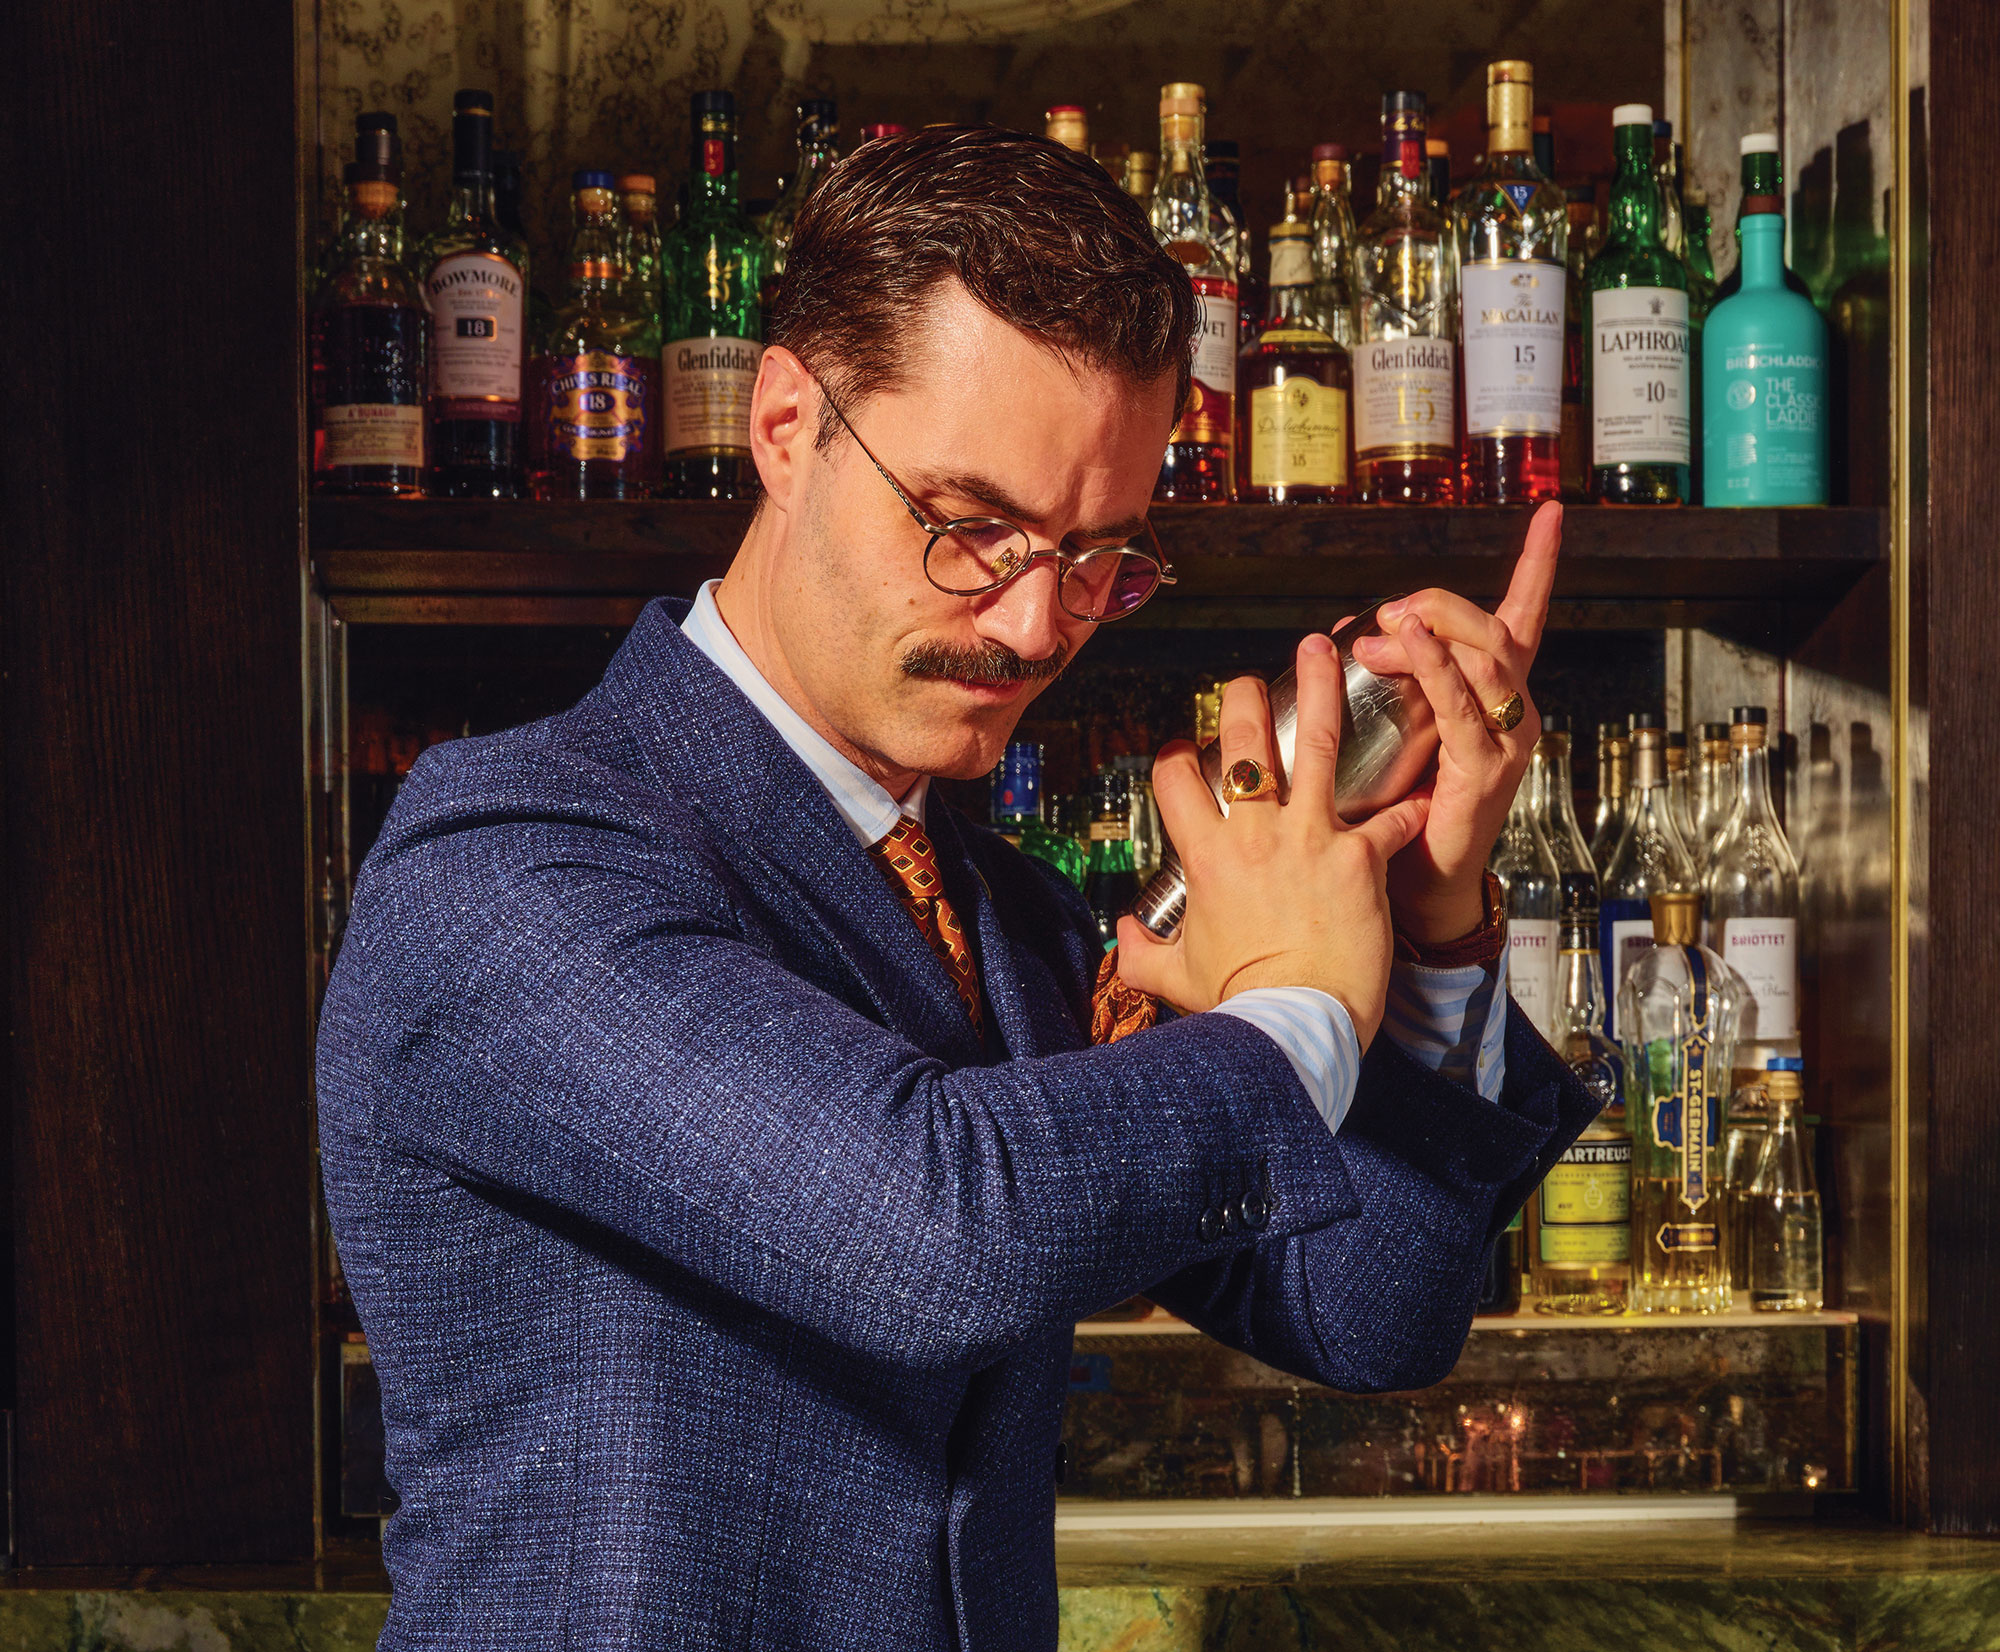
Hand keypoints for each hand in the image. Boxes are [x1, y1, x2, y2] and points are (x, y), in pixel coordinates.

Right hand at [1113, 632, 1431, 1048]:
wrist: (1299, 1024)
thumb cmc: (1241, 1004)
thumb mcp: (1176, 976)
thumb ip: (1142, 951)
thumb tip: (1120, 937)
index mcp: (1207, 856)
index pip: (1175, 779)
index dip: (1176, 757)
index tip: (1186, 751)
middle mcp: (1256, 835)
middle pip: (1243, 741)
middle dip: (1243, 698)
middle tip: (1250, 680)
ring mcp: (1312, 838)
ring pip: (1318, 744)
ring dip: (1322, 690)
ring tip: (1325, 649)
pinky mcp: (1362, 856)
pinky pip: (1392, 813)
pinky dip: (1412, 797)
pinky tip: (1428, 778)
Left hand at [1347, 500, 1562, 943]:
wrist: (1418, 881)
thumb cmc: (1406, 804)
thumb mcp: (1397, 725)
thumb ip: (1386, 675)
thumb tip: (1348, 629)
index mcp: (1496, 693)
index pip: (1524, 615)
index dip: (1539, 563)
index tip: (1551, 513)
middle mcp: (1512, 710)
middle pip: (1495, 628)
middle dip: (1442, 605)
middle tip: (1390, 610)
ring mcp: (1505, 741)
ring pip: (1487, 659)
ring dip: (1434, 632)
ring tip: (1387, 626)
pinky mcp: (1484, 771)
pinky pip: (1462, 709)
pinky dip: (1435, 672)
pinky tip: (1405, 650)